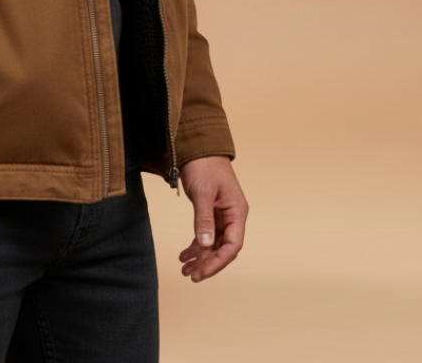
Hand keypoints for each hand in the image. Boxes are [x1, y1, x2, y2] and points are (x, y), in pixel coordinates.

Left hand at [178, 155, 247, 282]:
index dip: (218, 262)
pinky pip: (206, 234)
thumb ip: (204, 219)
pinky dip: (196, 245)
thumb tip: (206, 246)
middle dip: (207, 263)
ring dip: (200, 257)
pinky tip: (184, 254)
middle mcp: (232, 216)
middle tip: (189, 275)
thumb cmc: (204, 165)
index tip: (201, 273)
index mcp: (237, 212)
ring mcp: (222, 214)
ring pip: (213, 244)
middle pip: (223, 248)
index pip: (233, 245)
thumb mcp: (202, 192)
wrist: (198, 146)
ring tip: (184, 269)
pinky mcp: (211, 212)